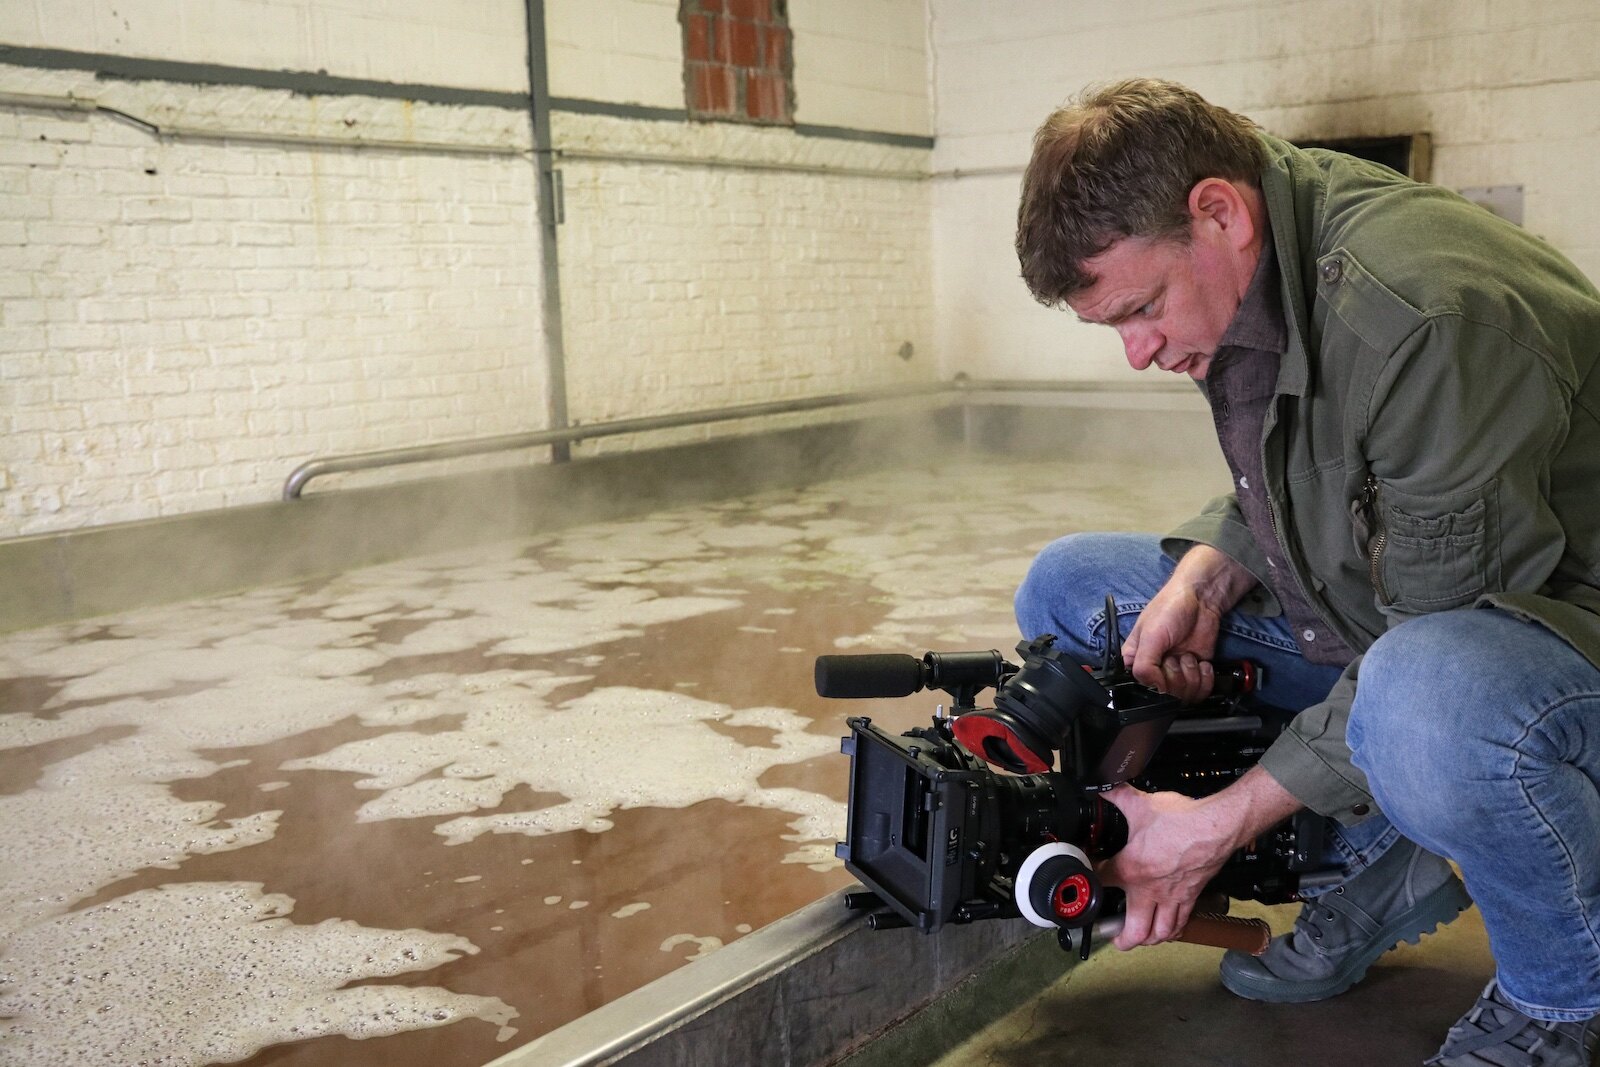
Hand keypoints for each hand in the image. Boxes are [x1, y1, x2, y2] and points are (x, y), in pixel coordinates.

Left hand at [1096, 784, 1233, 948]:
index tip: (1086, 878)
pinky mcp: (1191, 897)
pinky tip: (1166, 929)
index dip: (1088, 881)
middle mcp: (1151, 890)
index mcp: (1132, 869)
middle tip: (1111, 935)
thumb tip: (1103, 787)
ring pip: (1160, 933)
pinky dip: (1172, 931)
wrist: (1218, 826)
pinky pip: (1181, 923)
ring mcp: (1172, 897)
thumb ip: (1118, 796)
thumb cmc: (1183, 820)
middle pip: (1133, 931)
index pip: (1101, 883)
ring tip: (1136, 937)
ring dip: (1146, 940)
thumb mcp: (1142, 804)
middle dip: (1120, 939)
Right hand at [1123, 545, 1254, 702]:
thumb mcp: (1150, 636)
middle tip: (1176, 657)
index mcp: (1136, 660)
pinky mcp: (1196, 672)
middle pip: (1165, 696)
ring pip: (1184, 696)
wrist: (1202, 599)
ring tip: (1189, 657)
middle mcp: (1155, 669)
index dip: (1155, 685)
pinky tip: (1202, 664)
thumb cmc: (1170, 609)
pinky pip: (1201, 692)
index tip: (1163, 670)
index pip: (1141, 688)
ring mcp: (1177, 671)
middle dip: (1176, 678)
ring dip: (1191, 677)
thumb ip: (1144, 666)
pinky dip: (1205, 680)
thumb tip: (1155, 690)